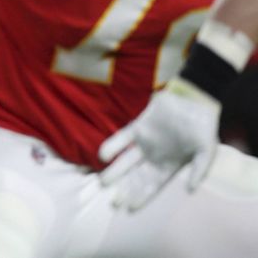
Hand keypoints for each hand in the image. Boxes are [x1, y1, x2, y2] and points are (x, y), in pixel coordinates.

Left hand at [98, 77, 220, 211]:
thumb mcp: (206, 151)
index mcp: (170, 166)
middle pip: (136, 178)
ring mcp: (145, 142)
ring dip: (115, 172)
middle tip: (112, 203)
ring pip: (126, 161)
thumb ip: (199, 170)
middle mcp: (155, 157)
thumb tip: (190, 190)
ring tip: (102, 183)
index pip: (152, 186)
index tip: (128, 209)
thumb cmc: (203, 127)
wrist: (195, 100)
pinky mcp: (138, 127)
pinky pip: (122, 138)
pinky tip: (103, 155)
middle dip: (125, 190)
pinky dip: (112, 146)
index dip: (141, 197)